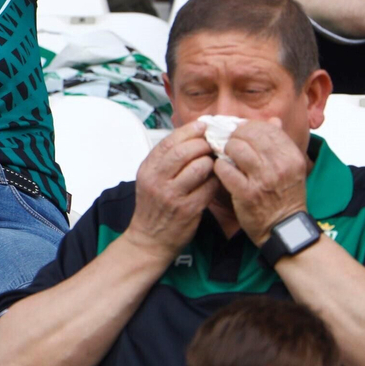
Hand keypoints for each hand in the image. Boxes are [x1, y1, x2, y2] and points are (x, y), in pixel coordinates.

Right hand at [122, 121, 217, 259]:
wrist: (150, 240)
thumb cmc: (154, 206)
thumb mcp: (150, 179)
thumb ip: (166, 159)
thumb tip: (191, 136)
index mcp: (148, 169)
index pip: (169, 142)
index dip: (189, 130)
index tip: (203, 125)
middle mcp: (157, 180)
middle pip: (185, 151)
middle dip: (203, 144)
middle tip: (213, 144)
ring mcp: (173, 195)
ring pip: (200, 167)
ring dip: (212, 162)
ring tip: (214, 163)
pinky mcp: (188, 209)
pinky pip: (209, 187)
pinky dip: (216, 180)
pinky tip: (216, 180)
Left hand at [212, 118, 309, 244]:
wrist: (284, 228)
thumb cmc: (286, 196)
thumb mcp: (292, 168)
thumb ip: (281, 143)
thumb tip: (273, 121)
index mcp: (292, 156)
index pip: (267, 128)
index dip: (250, 126)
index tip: (241, 132)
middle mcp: (280, 166)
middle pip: (249, 134)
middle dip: (235, 136)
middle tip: (230, 142)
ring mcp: (263, 180)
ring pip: (236, 148)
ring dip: (226, 149)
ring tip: (226, 156)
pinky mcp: (247, 194)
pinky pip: (225, 168)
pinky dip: (220, 167)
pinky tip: (222, 171)